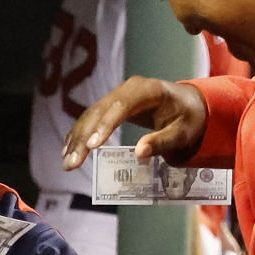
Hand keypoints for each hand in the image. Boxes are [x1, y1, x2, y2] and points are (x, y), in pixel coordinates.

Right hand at [62, 76, 208, 170]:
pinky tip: (67, 152)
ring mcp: (116, 96)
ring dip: (76, 140)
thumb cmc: (187, 119)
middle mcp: (127, 90)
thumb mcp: (183, 133)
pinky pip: (90, 120)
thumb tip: (139, 153)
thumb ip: (162, 142)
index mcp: (148, 90)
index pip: (122, 106)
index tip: (92, 146)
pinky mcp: (110, 107)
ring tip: (67, 164)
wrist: (187, 105)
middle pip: (99, 112)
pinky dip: (78, 136)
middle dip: (83, 138)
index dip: (105, 125)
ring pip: (89, 116)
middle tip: (73, 163)